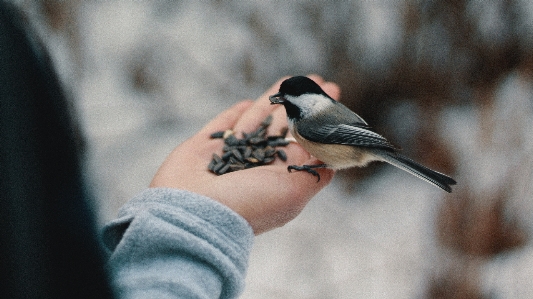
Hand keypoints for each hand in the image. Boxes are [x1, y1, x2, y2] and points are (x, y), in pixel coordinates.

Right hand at [150, 75, 340, 233]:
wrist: (192, 212)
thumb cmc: (247, 203)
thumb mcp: (293, 192)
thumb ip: (313, 173)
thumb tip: (330, 161)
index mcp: (278, 177)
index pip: (303, 142)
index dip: (318, 120)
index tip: (333, 98)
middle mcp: (255, 166)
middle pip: (282, 128)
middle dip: (300, 104)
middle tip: (317, 81)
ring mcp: (227, 156)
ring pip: (254, 121)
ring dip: (271, 100)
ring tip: (289, 79)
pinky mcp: (202, 148)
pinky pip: (220, 126)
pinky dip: (232, 115)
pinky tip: (245, 102)